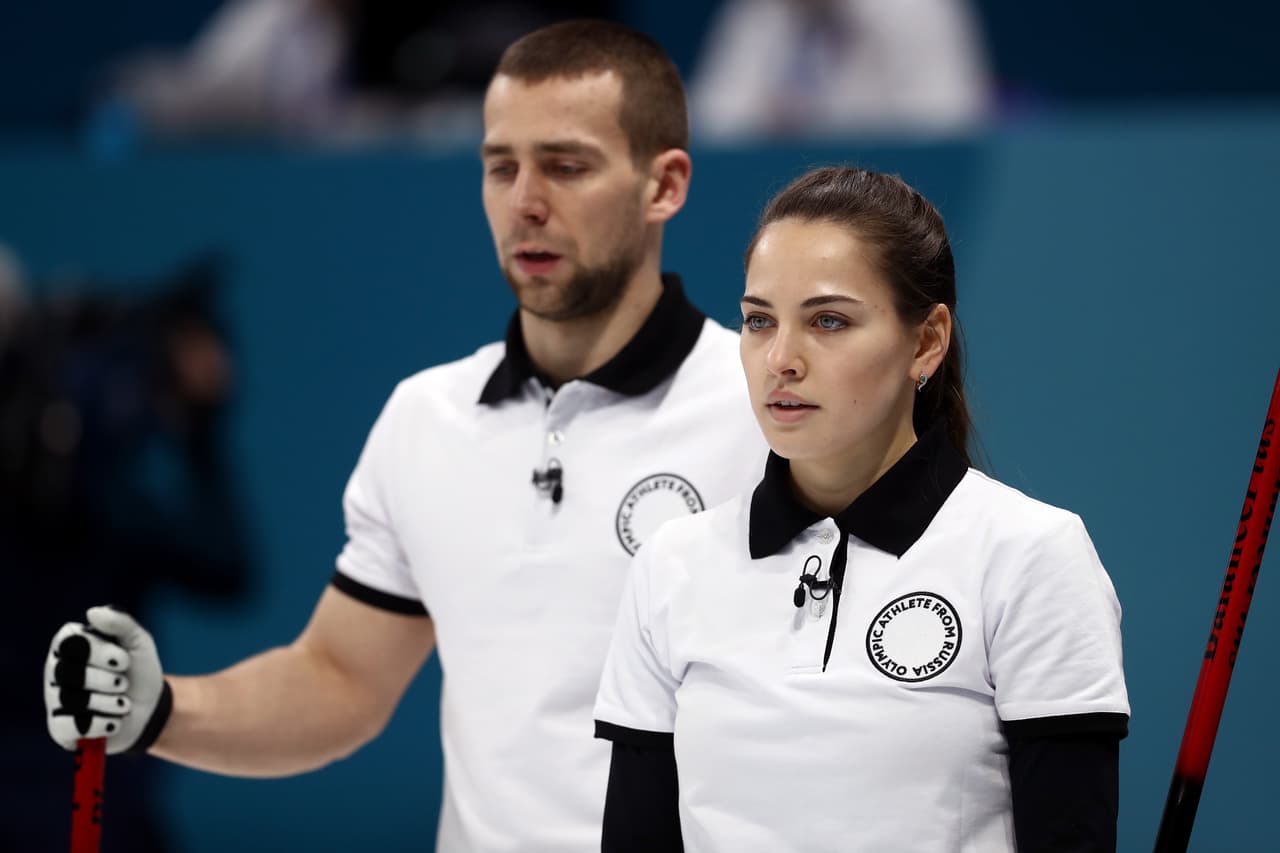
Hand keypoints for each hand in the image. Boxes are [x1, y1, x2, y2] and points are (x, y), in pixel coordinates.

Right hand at [45, 606, 172, 755]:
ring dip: (110, 702)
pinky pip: (71, 727)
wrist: (150, 708)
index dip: (99, 652)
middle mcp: (55, 670)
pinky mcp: (59, 728)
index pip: (70, 643)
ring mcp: (54, 700)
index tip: (124, 660)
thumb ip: (120, 623)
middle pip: (67, 673)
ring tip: (122, 702)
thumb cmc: (138, 670)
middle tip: (123, 683)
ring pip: (71, 701)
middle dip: (106, 680)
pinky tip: (115, 721)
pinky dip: (103, 724)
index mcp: (69, 644)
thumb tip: (92, 612)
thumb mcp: (138, 642)